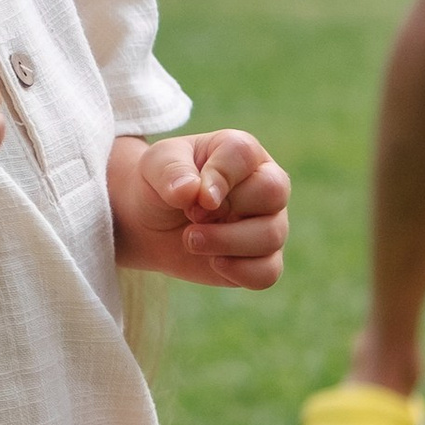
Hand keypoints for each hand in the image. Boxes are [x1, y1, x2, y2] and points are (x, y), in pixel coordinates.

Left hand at [113, 126, 287, 285]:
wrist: (150, 223)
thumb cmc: (162, 184)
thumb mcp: (156, 165)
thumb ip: (171, 171)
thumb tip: (191, 191)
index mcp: (241, 152)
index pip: (244, 155)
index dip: (218, 176)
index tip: (190, 195)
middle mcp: (265, 184)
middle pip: (273, 192)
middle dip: (227, 209)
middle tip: (192, 215)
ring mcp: (268, 223)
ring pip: (272, 235)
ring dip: (225, 242)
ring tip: (191, 239)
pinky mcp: (261, 259)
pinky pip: (267, 272)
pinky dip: (238, 271)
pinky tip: (213, 262)